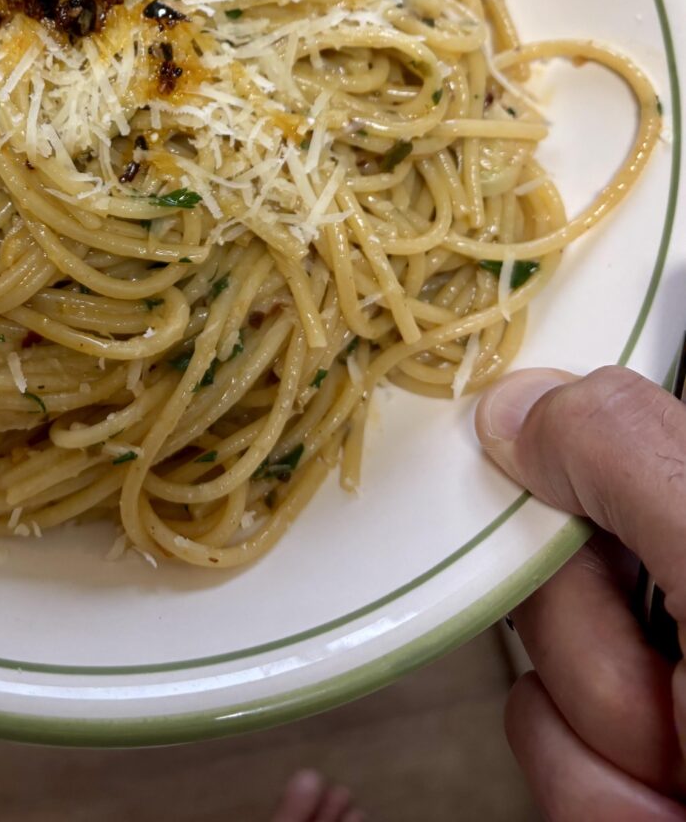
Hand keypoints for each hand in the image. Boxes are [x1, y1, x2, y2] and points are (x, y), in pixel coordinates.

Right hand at [476, 366, 685, 819]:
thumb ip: (630, 456)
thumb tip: (517, 407)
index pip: (611, 434)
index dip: (563, 475)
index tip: (563, 524)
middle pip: (554, 564)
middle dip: (598, 650)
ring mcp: (671, 684)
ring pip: (541, 667)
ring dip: (608, 749)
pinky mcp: (638, 765)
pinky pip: (548, 755)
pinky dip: (607, 802)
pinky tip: (679, 820)